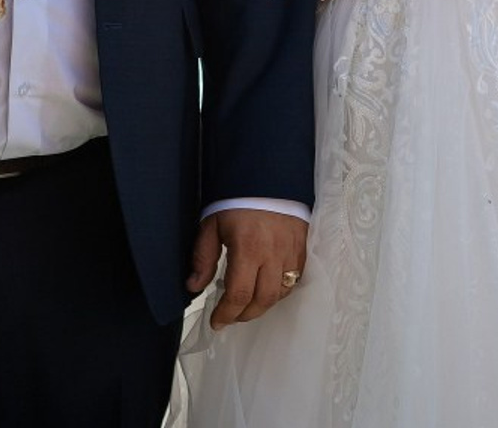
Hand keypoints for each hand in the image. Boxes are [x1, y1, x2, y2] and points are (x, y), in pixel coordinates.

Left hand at [187, 209, 307, 328]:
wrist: (268, 175)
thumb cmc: (236, 200)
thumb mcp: (212, 223)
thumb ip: (203, 256)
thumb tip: (194, 287)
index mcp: (248, 247)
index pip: (239, 294)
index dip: (226, 314)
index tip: (216, 322)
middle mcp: (273, 253)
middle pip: (262, 300)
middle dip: (244, 315)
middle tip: (230, 315)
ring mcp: (291, 252)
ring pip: (280, 293)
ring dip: (262, 304)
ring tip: (246, 302)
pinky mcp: (303, 248)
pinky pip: (295, 280)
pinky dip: (280, 291)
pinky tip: (266, 287)